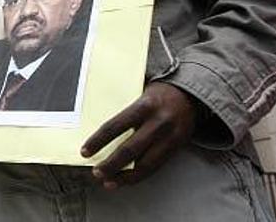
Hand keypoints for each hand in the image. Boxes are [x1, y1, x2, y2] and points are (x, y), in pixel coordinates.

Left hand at [81, 82, 197, 188]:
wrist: (190, 95)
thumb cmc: (158, 95)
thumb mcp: (138, 94)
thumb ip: (123, 111)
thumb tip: (97, 129)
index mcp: (144, 106)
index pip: (115, 126)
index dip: (98, 141)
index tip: (85, 151)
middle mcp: (157, 122)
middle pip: (130, 149)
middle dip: (111, 164)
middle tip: (97, 172)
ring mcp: (169, 137)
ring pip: (145, 163)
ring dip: (125, 177)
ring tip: (109, 182)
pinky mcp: (176, 148)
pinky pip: (156, 166)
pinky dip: (139, 176)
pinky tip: (127, 180)